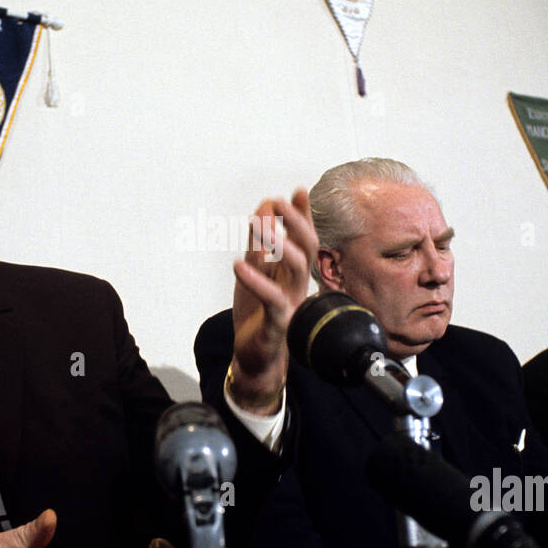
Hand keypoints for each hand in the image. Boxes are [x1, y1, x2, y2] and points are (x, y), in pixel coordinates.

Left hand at [228, 188, 318, 413]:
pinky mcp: (278, 322)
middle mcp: (297, 284)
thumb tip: (264, 208)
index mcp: (293, 271)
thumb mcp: (254, 270)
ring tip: (259, 225)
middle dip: (296, 221)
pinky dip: (256, 279)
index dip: (303, 214)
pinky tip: (239, 264)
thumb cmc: (256, 313)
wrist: (254, 357)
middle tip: (279, 201)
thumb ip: (259, 242)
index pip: (304, 237)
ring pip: (297, 269)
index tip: (298, 189)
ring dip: (279, 243)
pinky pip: (273, 299)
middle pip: (308, 247)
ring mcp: (291, 303)